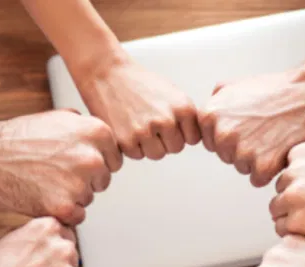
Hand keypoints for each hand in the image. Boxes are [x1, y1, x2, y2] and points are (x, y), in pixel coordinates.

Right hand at [0, 111, 122, 224]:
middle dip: (85, 180)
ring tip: (46, 181)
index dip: (95, 163)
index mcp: (97, 132)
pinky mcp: (65, 207)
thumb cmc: (22, 137)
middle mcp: (93, 158)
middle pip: (103, 181)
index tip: (74, 162)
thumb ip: (87, 128)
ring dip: (72, 196)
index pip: (114, 159)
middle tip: (56, 172)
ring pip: (88, 199)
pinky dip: (62, 212)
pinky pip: (77, 217)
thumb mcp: (61, 118)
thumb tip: (104, 140)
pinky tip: (44, 196)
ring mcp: (80, 183)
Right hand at [75, 57, 200, 159]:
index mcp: (184, 108)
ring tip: (138, 123)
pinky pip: (136, 155)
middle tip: (150, 122)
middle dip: (165, 140)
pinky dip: (131, 145)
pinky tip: (126, 126)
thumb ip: (186, 115)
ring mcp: (146, 132)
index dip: (180, 132)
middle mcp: (167, 121)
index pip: (193, 138)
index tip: (169, 122)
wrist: (106, 73)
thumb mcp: (172, 93)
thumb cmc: (139, 82)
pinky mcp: (126, 141)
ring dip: (148, 145)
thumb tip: (198, 137)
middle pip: (175, 148)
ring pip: (156, 154)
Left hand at [199, 69, 304, 187]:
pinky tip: (279, 150)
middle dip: (242, 148)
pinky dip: (270, 170)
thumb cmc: (276, 89)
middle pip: (226, 156)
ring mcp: (242, 151)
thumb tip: (206, 115)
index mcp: (209, 115)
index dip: (232, 135)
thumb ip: (216, 100)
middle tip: (264, 131)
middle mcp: (222, 134)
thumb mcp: (236, 85)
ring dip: (257, 159)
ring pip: (242, 168)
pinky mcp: (262, 166)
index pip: (212, 141)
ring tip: (273, 137)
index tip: (248, 125)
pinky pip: (257, 179)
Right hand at [271, 136, 304, 239]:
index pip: (279, 227)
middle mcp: (293, 198)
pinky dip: (300, 165)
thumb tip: (298, 244)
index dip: (292, 223)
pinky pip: (290, 163)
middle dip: (288, 206)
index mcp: (300, 222)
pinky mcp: (297, 154)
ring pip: (281, 184)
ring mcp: (293, 173)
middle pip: (275, 206)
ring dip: (293, 185)